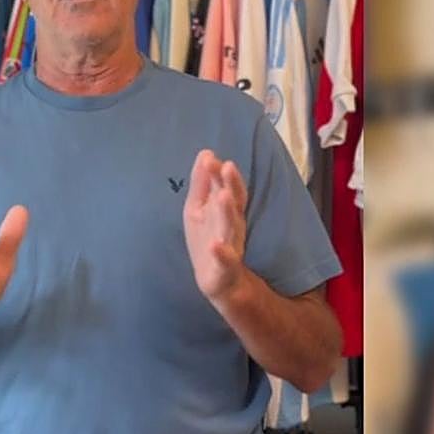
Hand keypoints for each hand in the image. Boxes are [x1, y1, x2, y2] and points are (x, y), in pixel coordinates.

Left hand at [183, 149, 247, 301]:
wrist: (219, 281)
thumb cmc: (208, 238)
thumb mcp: (199, 208)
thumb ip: (202, 182)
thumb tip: (206, 152)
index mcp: (225, 210)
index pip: (226, 187)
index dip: (220, 173)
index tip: (211, 158)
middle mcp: (232, 225)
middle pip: (233, 202)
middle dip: (230, 185)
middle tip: (227, 167)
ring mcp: (231, 245)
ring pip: (231, 227)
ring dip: (227, 212)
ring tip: (222, 196)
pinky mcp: (226, 267)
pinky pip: (226, 260)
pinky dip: (221, 253)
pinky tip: (215, 246)